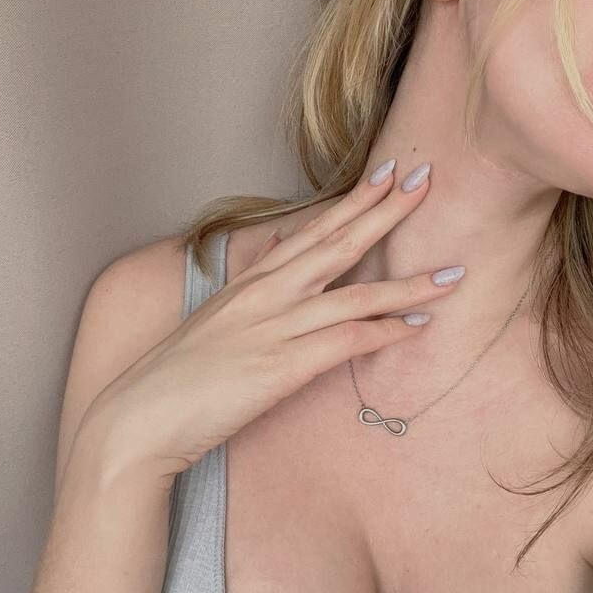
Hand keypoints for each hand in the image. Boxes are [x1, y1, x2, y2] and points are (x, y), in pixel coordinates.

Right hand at [82, 162, 458, 484]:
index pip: (311, 230)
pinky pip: (345, 342)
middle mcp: (266, 296)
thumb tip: (284, 263)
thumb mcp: (220, 323)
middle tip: (428, 181)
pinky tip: (418, 326)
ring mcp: (274, 329)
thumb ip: (255, 294)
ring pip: (354, 294)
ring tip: (452, 272)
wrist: (140, 419)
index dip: (353, 201)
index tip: (388, 174)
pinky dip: (384, 332)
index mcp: (252, 283)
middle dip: (386, 212)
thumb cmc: (180, 377)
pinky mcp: (280, 367)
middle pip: (337, 243)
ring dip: (408, 283)